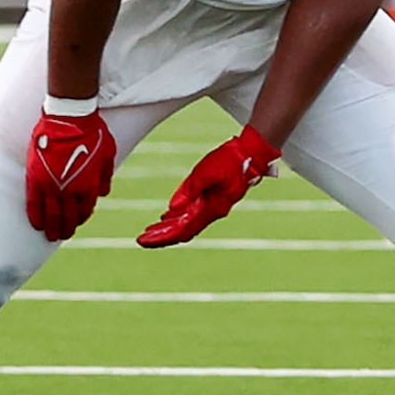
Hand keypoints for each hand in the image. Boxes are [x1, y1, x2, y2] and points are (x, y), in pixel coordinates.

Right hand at [27, 109, 117, 240]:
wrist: (68, 118)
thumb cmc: (92, 133)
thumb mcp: (108, 154)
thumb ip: (105, 176)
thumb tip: (103, 193)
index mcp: (89, 186)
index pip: (85, 209)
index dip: (82, 217)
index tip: (79, 221)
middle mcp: (70, 189)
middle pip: (67, 216)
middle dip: (66, 228)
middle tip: (63, 235)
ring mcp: (51, 185)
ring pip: (50, 214)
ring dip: (51, 228)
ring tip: (50, 236)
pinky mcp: (35, 178)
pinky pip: (33, 203)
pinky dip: (35, 215)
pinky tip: (36, 224)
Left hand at [139, 125, 279, 247]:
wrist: (252, 153)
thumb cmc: (231, 161)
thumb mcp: (206, 172)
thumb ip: (189, 190)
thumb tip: (171, 209)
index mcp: (210, 208)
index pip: (182, 230)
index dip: (163, 237)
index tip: (144, 240)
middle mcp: (211, 211)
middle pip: (183, 231)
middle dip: (162, 236)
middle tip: (142, 239)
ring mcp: (212, 206)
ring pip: (186, 223)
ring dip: (168, 228)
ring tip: (150, 231)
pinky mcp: (212, 198)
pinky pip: (192, 213)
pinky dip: (177, 217)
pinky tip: (168, 216)